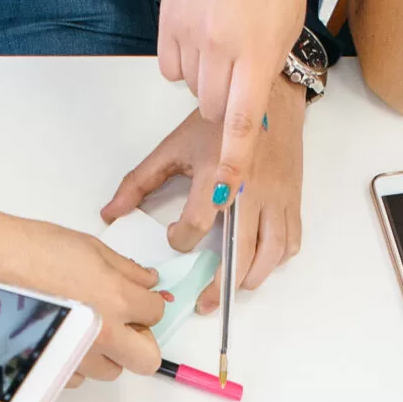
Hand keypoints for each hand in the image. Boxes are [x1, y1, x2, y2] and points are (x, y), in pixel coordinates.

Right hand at [0, 221, 163, 382]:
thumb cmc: (30, 251)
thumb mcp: (90, 248)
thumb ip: (126, 270)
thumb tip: (145, 281)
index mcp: (118, 300)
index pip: (156, 314)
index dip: (147, 305)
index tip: (137, 301)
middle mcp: (103, 335)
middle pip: (147, 359)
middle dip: (140, 342)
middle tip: (125, 326)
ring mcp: (78, 357)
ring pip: (111, 371)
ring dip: (107, 353)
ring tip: (86, 328)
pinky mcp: (54, 369)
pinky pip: (78, 376)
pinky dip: (77, 361)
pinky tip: (65, 338)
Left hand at [102, 77, 306, 310]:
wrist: (269, 98)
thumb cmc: (219, 121)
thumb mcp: (174, 147)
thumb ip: (139, 182)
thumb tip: (110, 213)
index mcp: (218, 173)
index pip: (197, 223)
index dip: (181, 239)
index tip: (176, 237)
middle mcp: (250, 189)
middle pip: (240, 251)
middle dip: (220, 285)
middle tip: (204, 303)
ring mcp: (276, 196)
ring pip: (271, 252)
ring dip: (252, 278)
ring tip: (233, 289)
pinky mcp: (292, 199)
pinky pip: (291, 240)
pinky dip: (278, 259)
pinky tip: (261, 263)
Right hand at [156, 0, 305, 194]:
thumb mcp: (285, 27)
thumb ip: (268, 71)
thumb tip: (251, 113)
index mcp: (257, 51)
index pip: (242, 125)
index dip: (234, 164)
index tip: (225, 194)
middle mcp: (221, 46)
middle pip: (213, 111)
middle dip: (225, 108)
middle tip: (237, 78)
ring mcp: (190, 33)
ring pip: (191, 90)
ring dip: (205, 81)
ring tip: (221, 44)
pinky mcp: (168, 22)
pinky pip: (170, 67)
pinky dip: (183, 62)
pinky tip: (199, 36)